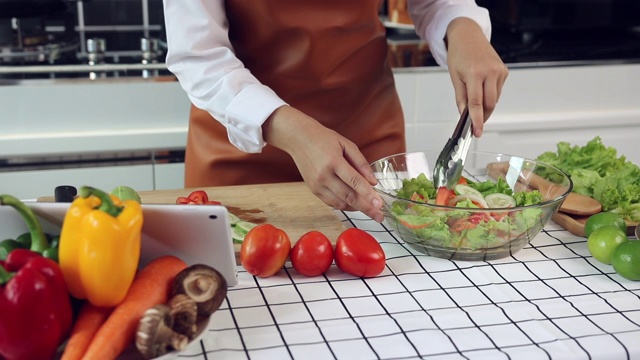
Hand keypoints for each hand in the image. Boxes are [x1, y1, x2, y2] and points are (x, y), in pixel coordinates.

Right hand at [263, 106, 384, 221]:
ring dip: (356, 208)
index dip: (369, 195)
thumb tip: (373, 182)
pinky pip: (331, 203)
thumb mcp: (346, 144)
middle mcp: (323, 176)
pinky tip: (355, 205)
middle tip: (379, 216)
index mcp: (333, 161)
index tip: (380, 205)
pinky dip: (345, 206)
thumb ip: (361, 163)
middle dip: (366, 208)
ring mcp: (317, 185)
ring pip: (340, 203)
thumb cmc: (323, 138)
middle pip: (348, 197)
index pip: (355, 182)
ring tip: (370, 210)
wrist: (298, 138)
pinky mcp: (313, 190)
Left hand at [445, 17, 508, 136]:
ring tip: (474, 96)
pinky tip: (482, 86)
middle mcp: (490, 72)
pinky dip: (490, 94)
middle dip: (482, 115)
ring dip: (486, 104)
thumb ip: (461, 97)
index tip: (477, 132)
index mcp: (474, 74)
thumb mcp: (455, 76)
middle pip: (489, 104)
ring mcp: (499, 71)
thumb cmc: (459, 54)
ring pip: (495, 99)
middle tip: (473, 121)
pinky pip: (498, 90)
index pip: (476, 103)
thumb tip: (464, 115)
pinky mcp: (504, 71)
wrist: (468, 35)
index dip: (477, 120)